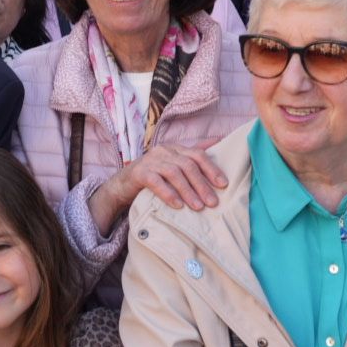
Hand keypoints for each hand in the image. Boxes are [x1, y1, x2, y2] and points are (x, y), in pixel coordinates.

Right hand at [89, 143, 226, 232]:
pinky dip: (169, 194)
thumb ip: (193, 154)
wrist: (122, 185)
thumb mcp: (173, 164)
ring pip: (174, 173)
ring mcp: (151, 160)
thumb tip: (219, 140)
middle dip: (202, 184)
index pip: (197, 155)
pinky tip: (178, 205)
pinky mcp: (139, 173)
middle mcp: (164, 151)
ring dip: (188, 191)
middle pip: (188, 165)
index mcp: (175, 148)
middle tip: (213, 202)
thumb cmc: (153, 176)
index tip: (224, 184)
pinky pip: (156, 182)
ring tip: (198, 207)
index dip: (212, 169)